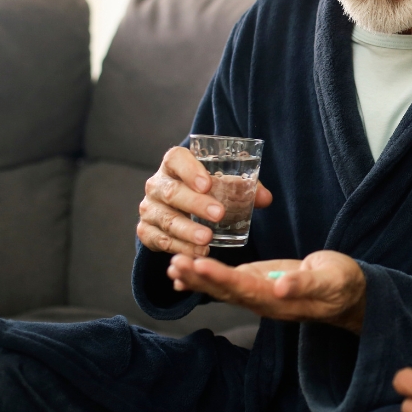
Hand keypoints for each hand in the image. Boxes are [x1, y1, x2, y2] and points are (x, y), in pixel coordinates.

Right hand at [137, 146, 272, 256]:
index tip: (208, 184)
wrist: (180, 208)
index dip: (190, 170)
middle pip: (172, 192)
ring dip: (187, 230)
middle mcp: (157, 184)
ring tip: (208, 240)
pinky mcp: (146, 230)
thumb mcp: (224, 183)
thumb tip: (265, 198)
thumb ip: (245, 188)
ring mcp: (150, 208)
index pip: (176, 159)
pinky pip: (159, 240)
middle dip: (195, 204)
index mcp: (174, 164)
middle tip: (218, 214)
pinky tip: (197, 252)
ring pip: (166, 219)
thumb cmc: (207, 190)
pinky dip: (179, 247)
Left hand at [167, 250, 367, 331]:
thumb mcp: (330, 280)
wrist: (347, 294)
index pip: (245, 288)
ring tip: (173, 267)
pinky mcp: (258, 284)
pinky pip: (229, 284)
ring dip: (197, 279)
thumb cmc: (342, 284)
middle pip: (226, 292)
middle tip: (175, 264)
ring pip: (223, 289)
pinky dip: (206, 279)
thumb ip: (306, 284)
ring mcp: (259, 294)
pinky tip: (187, 275)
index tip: (199, 265)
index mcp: (279, 300)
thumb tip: (280, 287)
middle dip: (199, 279)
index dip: (221, 278)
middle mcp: (263, 301)